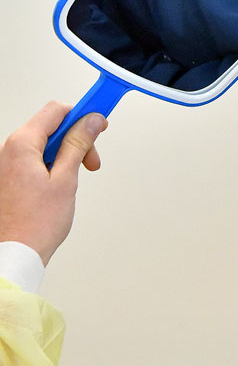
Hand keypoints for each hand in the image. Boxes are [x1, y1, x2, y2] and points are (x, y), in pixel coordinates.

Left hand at [0, 103, 107, 264]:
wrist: (14, 254)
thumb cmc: (34, 225)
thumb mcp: (65, 179)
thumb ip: (78, 145)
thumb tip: (90, 122)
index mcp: (21, 144)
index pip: (56, 111)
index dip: (82, 114)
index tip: (99, 119)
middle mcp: (8, 149)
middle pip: (50, 127)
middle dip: (75, 139)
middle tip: (91, 160)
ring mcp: (5, 163)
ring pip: (42, 144)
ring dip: (64, 154)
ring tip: (74, 178)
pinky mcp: (7, 176)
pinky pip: (32, 159)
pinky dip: (50, 164)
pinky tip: (58, 184)